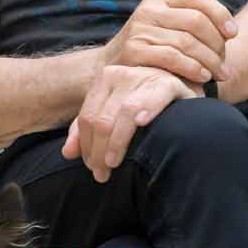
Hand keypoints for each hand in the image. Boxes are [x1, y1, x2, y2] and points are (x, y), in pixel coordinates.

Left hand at [62, 64, 199, 181]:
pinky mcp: (168, 84)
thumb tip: (67, 153)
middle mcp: (122, 74)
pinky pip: (154, 99)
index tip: (92, 168)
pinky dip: (147, 111)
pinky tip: (142, 124)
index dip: (86, 146)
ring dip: (116, 143)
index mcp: (104, 79)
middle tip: (102, 174)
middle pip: (102, 119)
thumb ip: (86, 132)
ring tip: (113, 164)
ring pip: (123, 114)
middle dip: (98, 151)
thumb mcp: (112, 116)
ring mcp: (145, 77)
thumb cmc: (143, 109)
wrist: (180, 93)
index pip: (87, 117)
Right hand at [99, 0, 237, 87]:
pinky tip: (202, 77)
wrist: (110, 71)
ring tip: (219, 75)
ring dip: (209, 61)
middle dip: (217, 44)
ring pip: (187, 41)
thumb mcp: (166, 30)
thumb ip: (191, 25)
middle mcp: (149, 10)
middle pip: (196, 20)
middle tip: (226, 64)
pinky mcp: (134, 50)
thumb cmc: (149, 53)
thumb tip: (231, 32)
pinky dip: (192, 68)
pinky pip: (172, 57)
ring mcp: (140, 29)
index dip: (220, 13)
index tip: (233, 34)